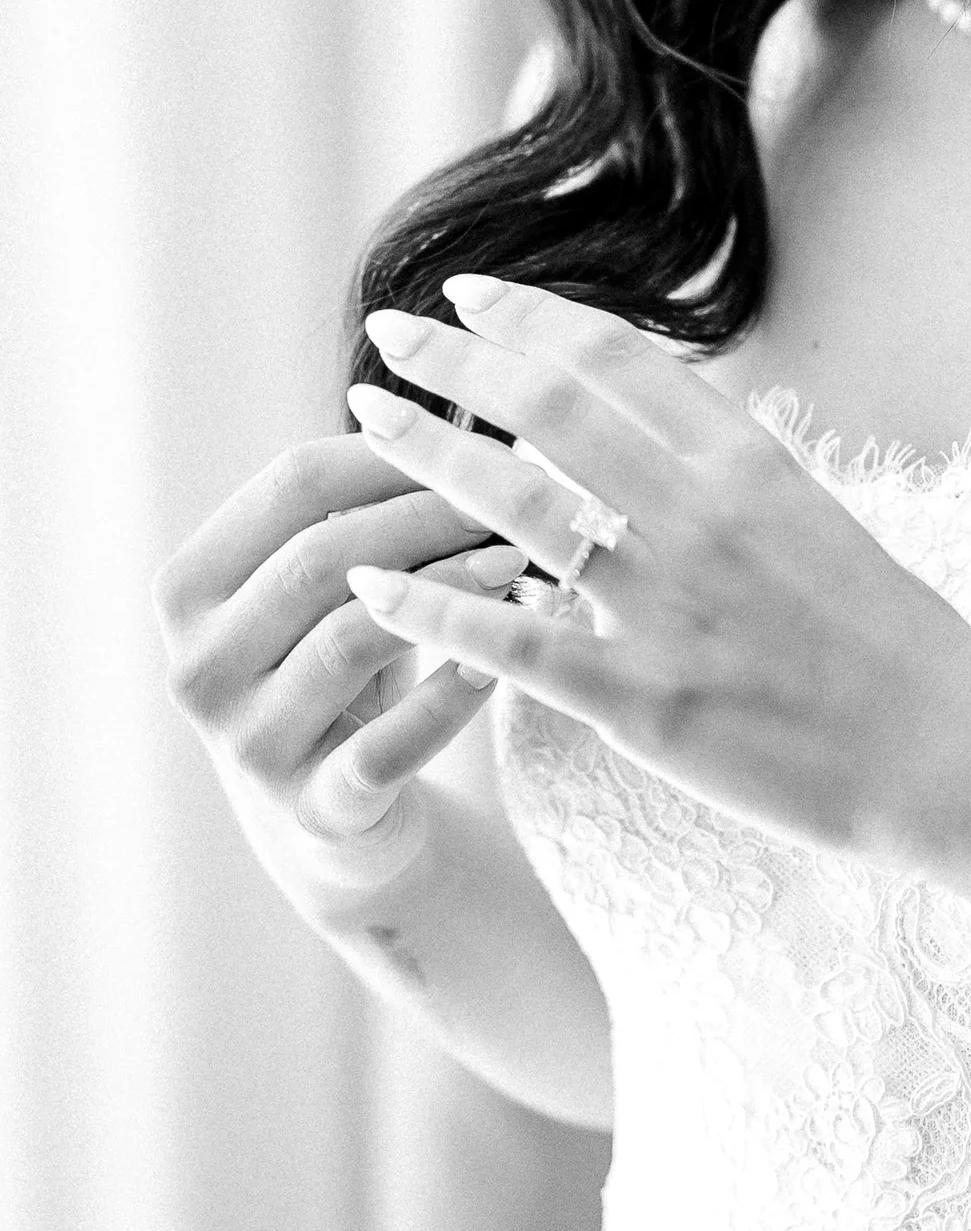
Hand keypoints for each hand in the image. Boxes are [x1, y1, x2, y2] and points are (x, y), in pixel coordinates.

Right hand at [156, 435, 530, 890]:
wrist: (338, 817)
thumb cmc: (342, 663)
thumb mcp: (326, 583)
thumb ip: (362, 505)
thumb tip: (464, 413)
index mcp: (189, 586)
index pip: (291, 482)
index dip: (392, 449)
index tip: (476, 432)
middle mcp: (196, 663)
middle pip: (320, 556)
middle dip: (428, 516)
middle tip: (515, 496)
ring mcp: (246, 742)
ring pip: (352, 638)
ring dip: (449, 594)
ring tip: (521, 564)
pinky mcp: (312, 807)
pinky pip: (392, 741)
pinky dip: (453, 694)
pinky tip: (505, 659)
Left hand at [336, 276, 970, 863]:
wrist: (950, 746)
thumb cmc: (891, 638)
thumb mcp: (814, 516)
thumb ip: (727, 470)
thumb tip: (645, 422)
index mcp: (746, 460)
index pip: (613, 358)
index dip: (527, 317)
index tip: (467, 295)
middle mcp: (698, 514)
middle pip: (547, 407)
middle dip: (453, 361)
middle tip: (387, 332)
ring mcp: (665, 605)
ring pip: (513, 504)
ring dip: (426, 451)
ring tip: (365, 417)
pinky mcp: (640, 699)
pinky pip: (509, 641)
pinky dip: (428, 608)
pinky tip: (369, 586)